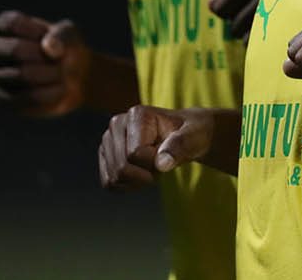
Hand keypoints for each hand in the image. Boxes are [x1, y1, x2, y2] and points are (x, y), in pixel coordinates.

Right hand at [0, 11, 90, 116]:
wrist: (77, 77)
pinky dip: (53, 91)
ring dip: (52, 73)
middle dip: (44, 54)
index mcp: (5, 30)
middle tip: (58, 58)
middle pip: (14, 50)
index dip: (36, 30)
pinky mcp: (6, 100)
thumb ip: (62, 34)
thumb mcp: (71, 34)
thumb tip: (48, 48)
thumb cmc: (67, 49)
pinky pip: (30, 97)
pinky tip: (61, 88)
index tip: (47, 34)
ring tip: (62, 73)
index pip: (9, 24)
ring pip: (22, 75)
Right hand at [98, 105, 215, 190]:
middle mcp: (117, 124)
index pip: (135, 154)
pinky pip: (109, 183)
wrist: (188, 136)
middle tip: (162, 161)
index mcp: (137, 115)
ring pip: (114, 178)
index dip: (155, 162)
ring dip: (138, 180)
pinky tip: (143, 173)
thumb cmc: (193, 134)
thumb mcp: (195, 137)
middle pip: (121, 168)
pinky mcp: (106, 156)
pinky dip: (128, 185)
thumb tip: (161, 163)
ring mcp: (108, 140)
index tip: (168, 152)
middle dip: (146, 174)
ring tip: (154, 164)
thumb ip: (180, 146)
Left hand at [207, 0, 270, 39]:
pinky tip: (270, 33)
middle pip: (221, 7)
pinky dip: (256, 41)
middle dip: (233, 14)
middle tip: (255, 10)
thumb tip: (212, 3)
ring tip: (266, 21)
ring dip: (245, 29)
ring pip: (235, 27)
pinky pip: (249, 40)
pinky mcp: (276, 24)